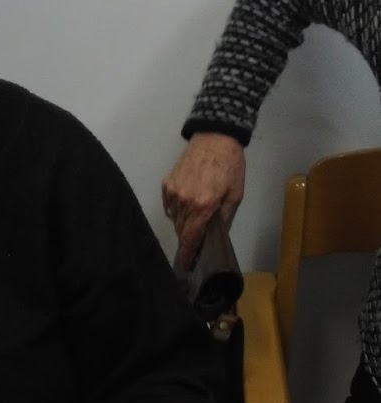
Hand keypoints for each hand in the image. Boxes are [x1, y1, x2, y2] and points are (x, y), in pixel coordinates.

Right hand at [162, 134, 245, 268]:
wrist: (215, 137)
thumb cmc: (230, 166)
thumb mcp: (235, 195)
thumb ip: (224, 218)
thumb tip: (216, 236)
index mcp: (202, 206)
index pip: (190, 238)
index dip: (187, 253)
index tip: (186, 264)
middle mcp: (184, 202)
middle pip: (181, 230)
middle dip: (188, 238)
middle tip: (197, 242)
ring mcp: (173, 192)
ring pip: (175, 219)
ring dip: (184, 223)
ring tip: (195, 218)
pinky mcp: (167, 183)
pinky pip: (169, 205)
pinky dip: (176, 210)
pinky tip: (187, 205)